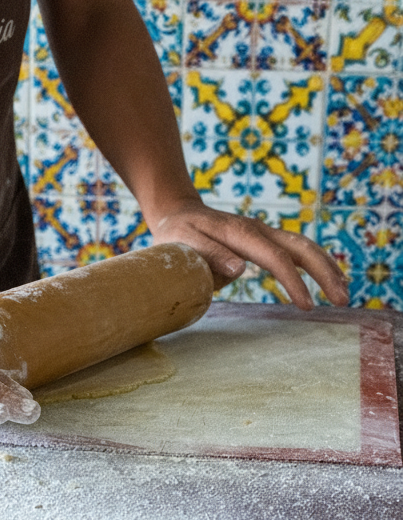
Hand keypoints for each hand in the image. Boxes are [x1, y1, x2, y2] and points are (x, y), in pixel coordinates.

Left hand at [148, 200, 349, 308]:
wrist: (177, 214)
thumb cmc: (176, 235)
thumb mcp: (184, 246)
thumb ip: (209, 257)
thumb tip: (241, 269)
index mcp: (240, 233)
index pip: (275, 258)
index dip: (293, 282)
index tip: (307, 305)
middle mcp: (257, 230)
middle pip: (301, 247)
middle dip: (324, 272)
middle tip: (342, 299)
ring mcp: (263, 233)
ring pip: (303, 247)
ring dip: (326, 268)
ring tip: (344, 293)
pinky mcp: (263, 240)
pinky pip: (294, 251)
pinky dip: (315, 264)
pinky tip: (330, 279)